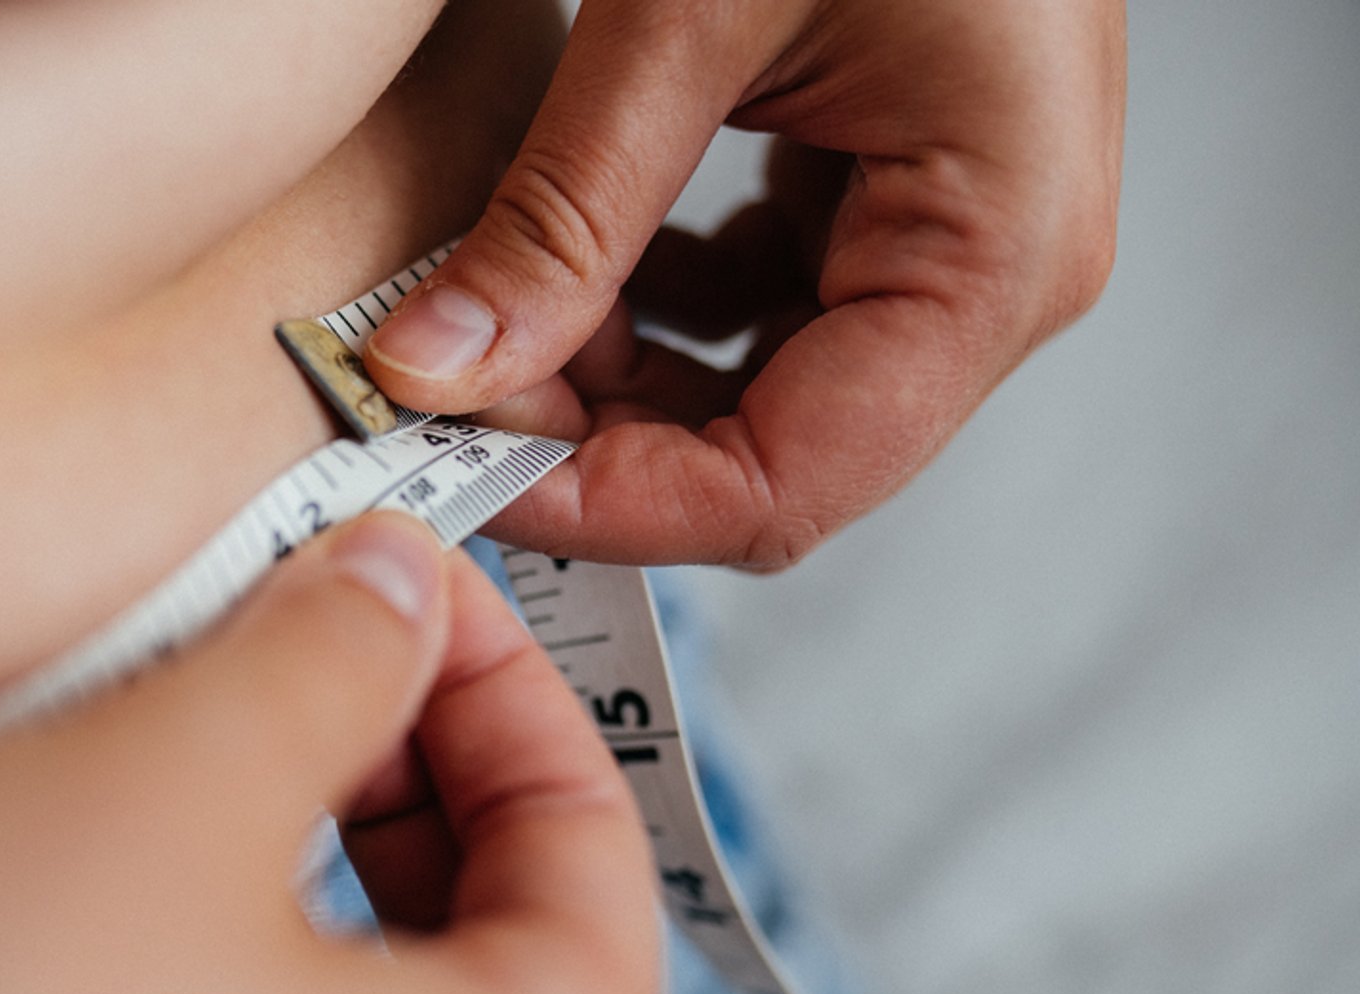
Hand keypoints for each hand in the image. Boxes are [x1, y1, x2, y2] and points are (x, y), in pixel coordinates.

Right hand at [0, 513, 661, 993]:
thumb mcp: (183, 778)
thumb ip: (336, 660)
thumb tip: (403, 590)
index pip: (606, 853)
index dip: (513, 681)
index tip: (417, 583)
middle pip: (502, 917)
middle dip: (409, 749)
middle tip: (305, 634)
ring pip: (382, 973)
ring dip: (315, 822)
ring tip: (207, 722)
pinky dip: (237, 911)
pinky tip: (137, 845)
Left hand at [363, 0, 1125, 567]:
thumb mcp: (690, 16)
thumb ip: (562, 212)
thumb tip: (434, 371)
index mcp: (994, 254)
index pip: (787, 486)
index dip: (614, 505)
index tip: (466, 477)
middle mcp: (997, 277)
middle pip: (773, 458)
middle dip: (602, 442)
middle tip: (454, 394)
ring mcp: (953, 243)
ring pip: (760, 398)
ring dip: (618, 379)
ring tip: (498, 317)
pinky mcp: (897, 202)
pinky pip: (766, 315)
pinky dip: (656, 311)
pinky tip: (578, 262)